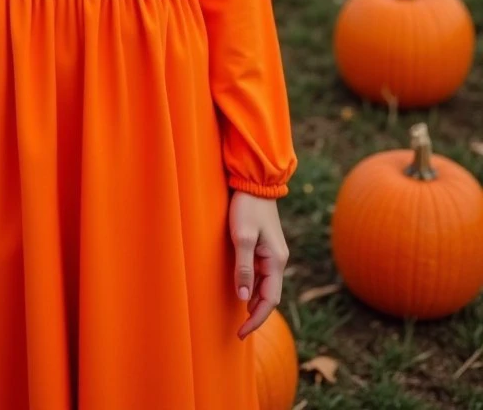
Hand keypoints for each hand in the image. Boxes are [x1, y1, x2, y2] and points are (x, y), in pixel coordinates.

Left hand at [228, 191, 288, 340]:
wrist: (255, 183)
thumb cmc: (247, 207)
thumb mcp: (242, 237)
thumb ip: (243, 267)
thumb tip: (243, 298)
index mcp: (276, 260)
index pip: (270, 300)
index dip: (256, 319)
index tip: (241, 333)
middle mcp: (278, 260)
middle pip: (270, 295)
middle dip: (256, 314)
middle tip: (239, 330)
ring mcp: (272, 253)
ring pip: (265, 285)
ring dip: (255, 301)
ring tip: (240, 317)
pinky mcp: (265, 246)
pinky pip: (261, 274)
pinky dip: (253, 287)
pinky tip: (243, 292)